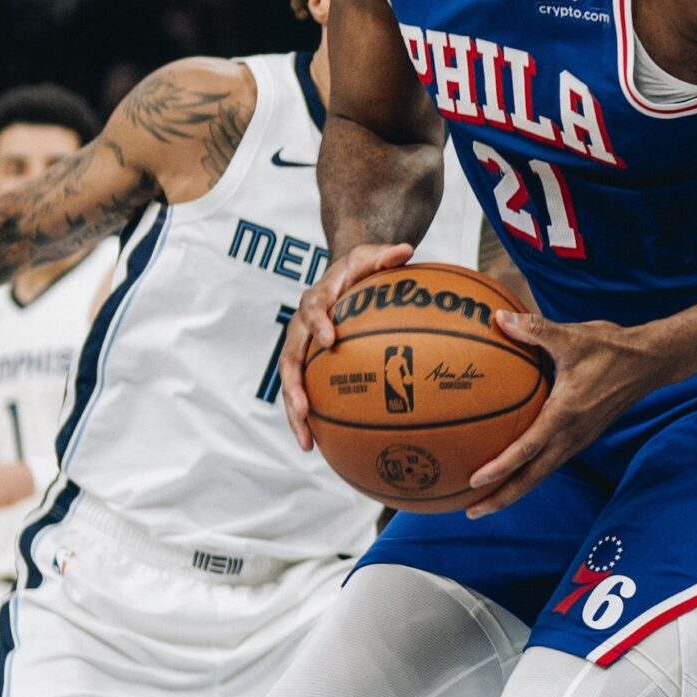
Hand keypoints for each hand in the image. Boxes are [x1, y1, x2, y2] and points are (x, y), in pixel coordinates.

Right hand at [276, 241, 414, 449]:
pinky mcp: (308, 367)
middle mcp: (301, 328)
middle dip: (294, 386)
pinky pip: (305, 394)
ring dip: (295, 413)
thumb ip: (385, 255)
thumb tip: (406, 250)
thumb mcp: (371, 256)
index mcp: (315, 300)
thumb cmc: (359, 270)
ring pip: (291, 384)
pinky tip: (322, 446)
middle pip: (290, 358)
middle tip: (303, 409)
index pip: (312, 310)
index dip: (318, 325)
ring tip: (306, 443)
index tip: (330, 340)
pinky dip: (310, 419)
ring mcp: (302, 349)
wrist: (341, 278)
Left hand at [464, 310, 659, 516]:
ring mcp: (579, 439)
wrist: (650, 362)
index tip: (474, 481)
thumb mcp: (572, 336)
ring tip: (487, 502)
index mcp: (565, 415)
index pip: (527, 449)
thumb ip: (535, 329)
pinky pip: (551, 463)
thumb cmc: (611, 348)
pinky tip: (514, 471)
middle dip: (502, 497)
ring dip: (515, 490)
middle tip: (472, 512)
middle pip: (532, 478)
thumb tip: (500, 318)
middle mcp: (572, 435)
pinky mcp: (583, 437)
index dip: (500, 467)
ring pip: (542, 475)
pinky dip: (529, 474)